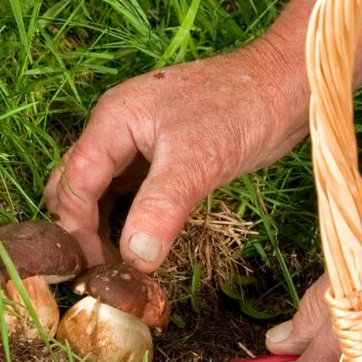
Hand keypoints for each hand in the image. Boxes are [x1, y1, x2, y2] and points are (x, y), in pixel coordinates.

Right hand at [44, 0, 361, 270]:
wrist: (286, 86)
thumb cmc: (242, 110)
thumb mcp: (197, 162)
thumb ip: (161, 208)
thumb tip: (135, 258)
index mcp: (113, 121)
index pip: (75, 182)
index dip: (76, 229)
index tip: (90, 270)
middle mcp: (119, 129)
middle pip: (78, 186)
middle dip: (82, 229)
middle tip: (99, 275)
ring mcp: (142, 141)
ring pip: (105, 191)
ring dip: (105, 227)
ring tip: (118, 270)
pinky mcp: (166, 155)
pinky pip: (133, 191)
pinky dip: (131, 218)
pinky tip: (140, 247)